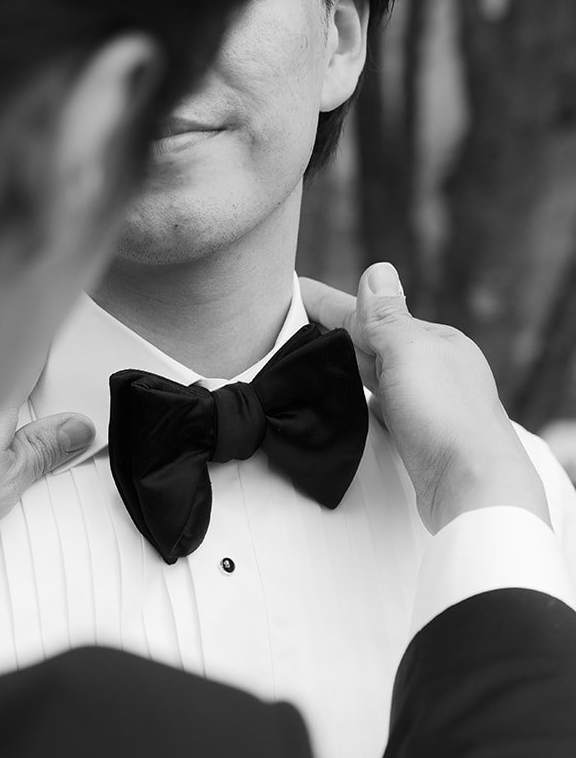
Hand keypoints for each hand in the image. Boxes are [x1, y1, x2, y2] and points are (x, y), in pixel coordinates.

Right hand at [300, 262, 548, 533]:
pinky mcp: (417, 436)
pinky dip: (357, 399)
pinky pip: (378, 406)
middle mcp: (434, 368)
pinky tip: (342, 403)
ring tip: (303, 363)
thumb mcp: (409, 352)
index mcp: (435, 340)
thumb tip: (378, 269)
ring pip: (374, 376)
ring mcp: (427, 403)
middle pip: (372, 343)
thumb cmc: (445, 415)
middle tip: (284, 328)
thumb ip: (386, 316)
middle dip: (332, 335)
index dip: (329, 304)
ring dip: (343, 367)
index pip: (372, 314)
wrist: (472, 487)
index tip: (293, 293)